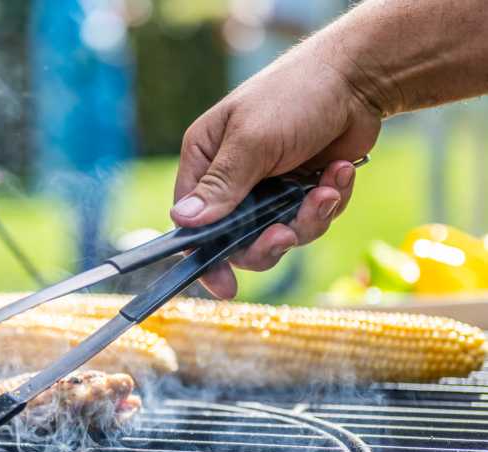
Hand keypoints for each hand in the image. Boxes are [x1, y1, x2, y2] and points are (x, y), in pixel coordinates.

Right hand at [170, 37, 380, 298]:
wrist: (358, 77)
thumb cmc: (294, 96)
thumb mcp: (252, 141)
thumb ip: (221, 185)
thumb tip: (182, 221)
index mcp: (205, 161)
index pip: (193, 223)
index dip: (207, 256)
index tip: (224, 285)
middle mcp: (232, 179)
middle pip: (238, 241)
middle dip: (267, 242)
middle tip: (286, 232)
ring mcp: (269, 188)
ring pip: (280, 236)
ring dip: (307, 219)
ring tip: (327, 189)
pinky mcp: (302, 192)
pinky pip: (311, 222)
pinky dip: (329, 203)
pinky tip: (339, 173)